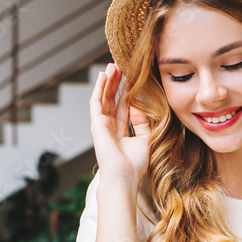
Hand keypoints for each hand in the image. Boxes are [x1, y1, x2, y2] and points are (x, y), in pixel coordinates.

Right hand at [89, 63, 149, 185]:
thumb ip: (143, 122)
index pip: (124, 106)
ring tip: (113, 65)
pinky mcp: (96, 123)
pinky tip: (103, 76)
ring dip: (108, 81)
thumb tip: (139, 105)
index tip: (133, 77)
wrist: (124, 176)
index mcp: (121, 132)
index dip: (128, 92)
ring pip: (104, 98)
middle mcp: (110, 127)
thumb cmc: (134, 165)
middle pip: (113, 99)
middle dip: (117, 82)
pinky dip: (99, 88)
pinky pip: (96, 102)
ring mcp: (102, 125)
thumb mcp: (145, 139)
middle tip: (121, 66)